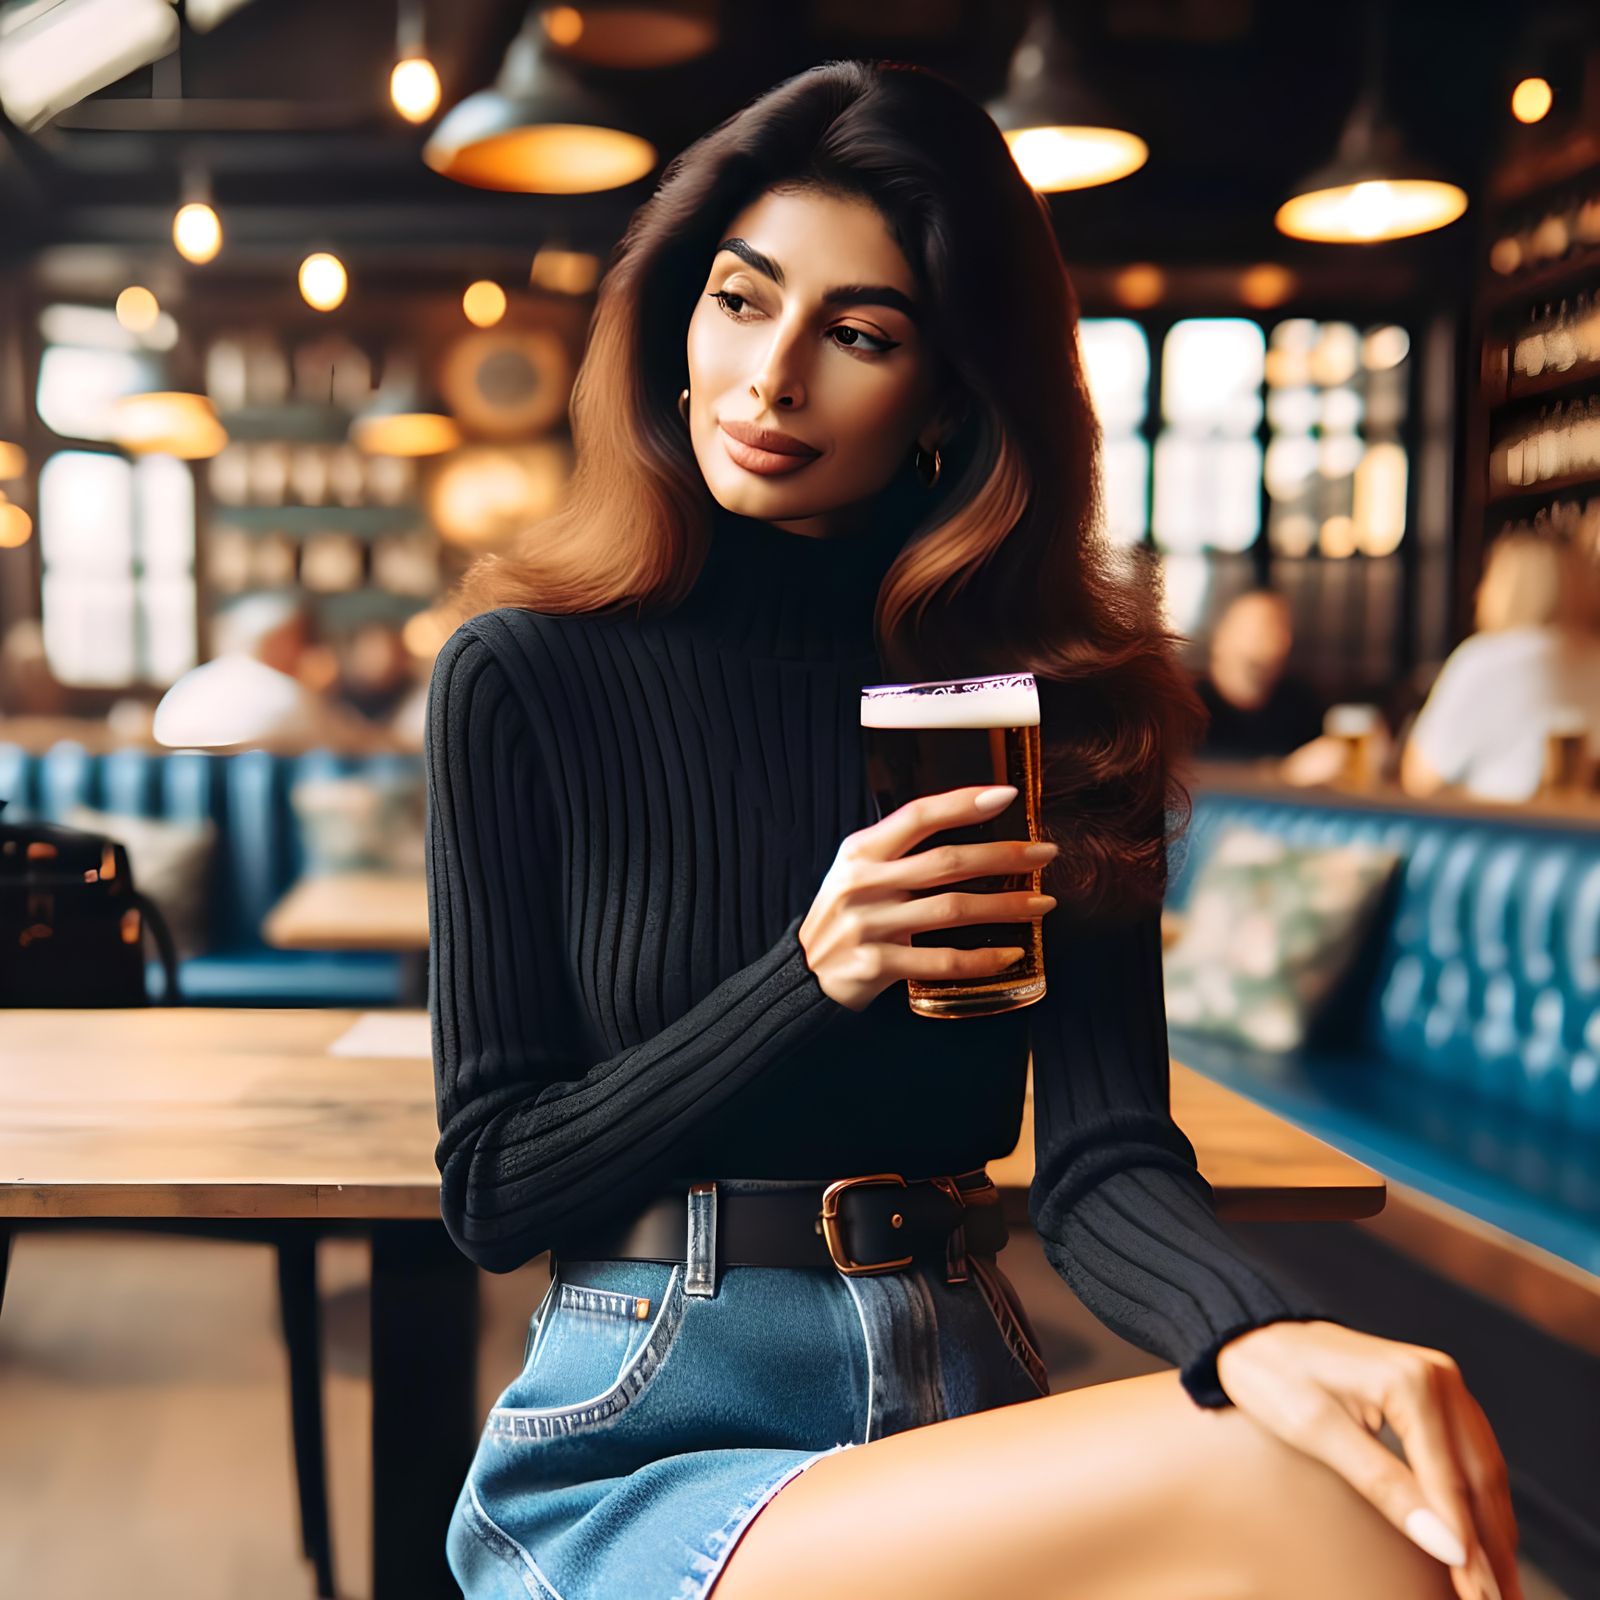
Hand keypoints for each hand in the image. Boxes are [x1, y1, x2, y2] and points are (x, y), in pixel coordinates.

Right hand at [797, 783, 1059, 1010]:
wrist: (802, 975)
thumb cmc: (844, 916)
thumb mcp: (857, 872)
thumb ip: (898, 852)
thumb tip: (967, 827)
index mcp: (860, 852)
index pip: (917, 816)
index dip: (962, 803)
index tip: (1007, 795)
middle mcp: (863, 883)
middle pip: (946, 862)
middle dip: (1003, 855)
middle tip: (1045, 854)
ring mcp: (868, 925)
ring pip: (952, 909)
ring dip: (1005, 906)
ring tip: (1042, 902)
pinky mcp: (875, 965)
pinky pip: (941, 961)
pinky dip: (981, 958)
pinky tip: (1011, 953)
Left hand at [1214, 1320, 1521, 1599]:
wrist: (1254, 1333)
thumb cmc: (1272, 1376)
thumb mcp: (1316, 1431)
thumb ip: (1383, 1485)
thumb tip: (1446, 1546)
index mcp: (1411, 1381)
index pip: (1451, 1483)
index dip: (1469, 1550)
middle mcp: (1438, 1376)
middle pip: (1480, 1479)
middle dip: (1493, 1550)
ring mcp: (1441, 1381)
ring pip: (1485, 1470)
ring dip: (1497, 1532)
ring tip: (1500, 1589)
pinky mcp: (1435, 1392)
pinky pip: (1471, 1455)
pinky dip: (1481, 1502)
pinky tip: (1485, 1541)